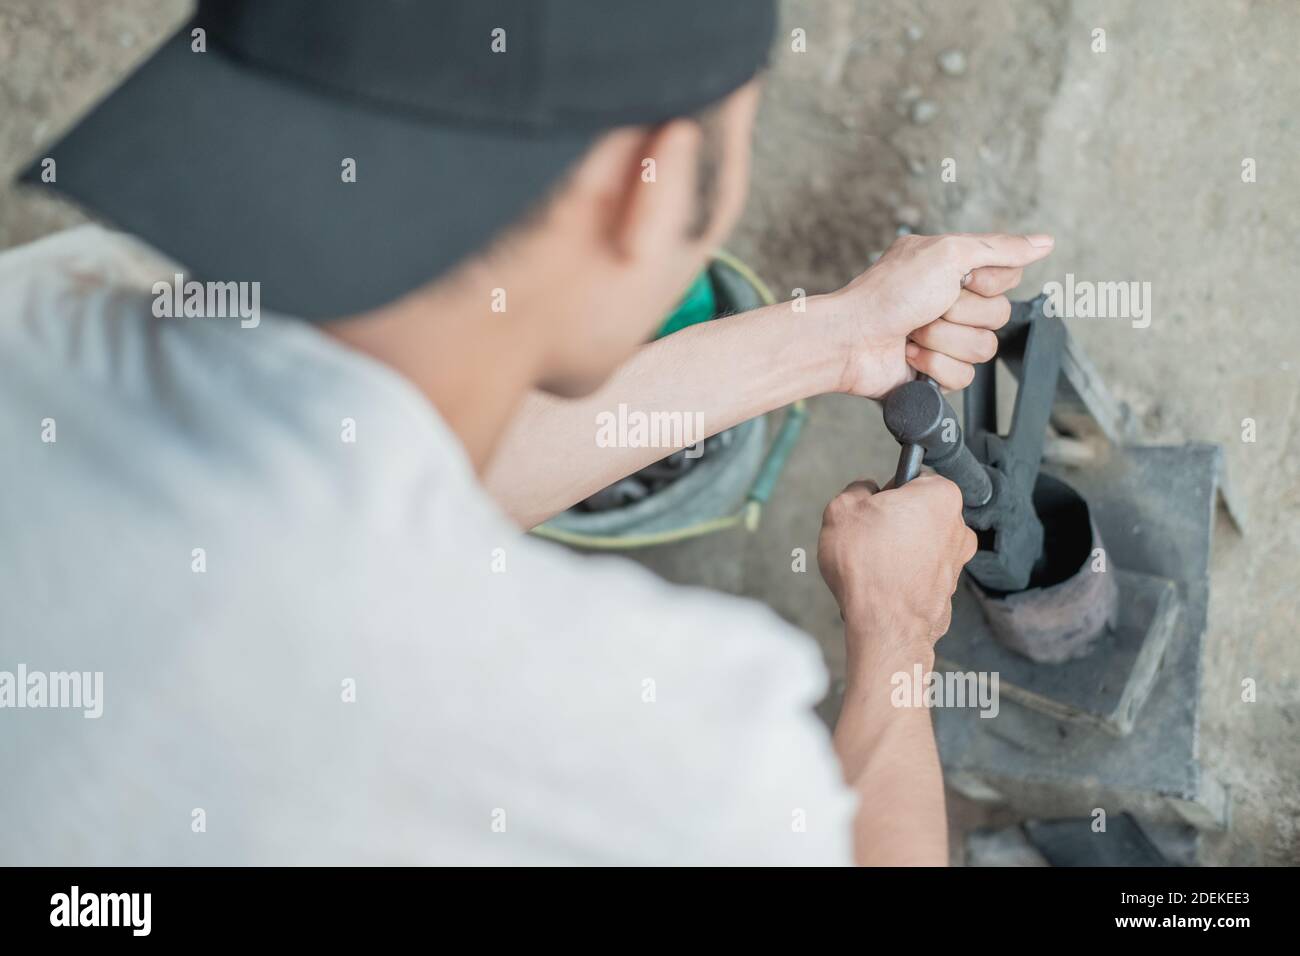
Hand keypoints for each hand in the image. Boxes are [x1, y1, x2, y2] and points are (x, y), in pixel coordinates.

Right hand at [817, 475, 976, 660]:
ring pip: (921, 544)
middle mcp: (958, 527)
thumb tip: (864, 491)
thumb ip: (856, 490)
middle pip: (920, 513)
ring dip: (899, 550)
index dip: (887, 491)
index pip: (914, 478)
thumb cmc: (868, 566)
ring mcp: (957, 562)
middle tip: (867, 536)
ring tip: (872, 565)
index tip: (873, 506)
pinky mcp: (949, 591)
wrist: (884, 625)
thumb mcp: (842, 509)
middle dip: (894, 521)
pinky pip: (921, 573)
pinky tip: (883, 585)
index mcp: (941, 496)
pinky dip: (904, 576)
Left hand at [823, 232, 1054, 397]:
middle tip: (926, 307)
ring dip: (944, 340)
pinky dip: (934, 365)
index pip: (1007, 278)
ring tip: (912, 332)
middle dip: (959, 312)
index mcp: (957, 270)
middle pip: (1000, 315)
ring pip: (985, 349)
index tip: (959, 279)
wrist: (851, 338)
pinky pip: (965, 377)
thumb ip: (999, 249)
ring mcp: (946, 340)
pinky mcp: (937, 373)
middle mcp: (954, 303)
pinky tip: (909, 355)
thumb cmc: (887, 293)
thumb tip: (1044, 242)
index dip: (987, 283)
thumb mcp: (947, 253)